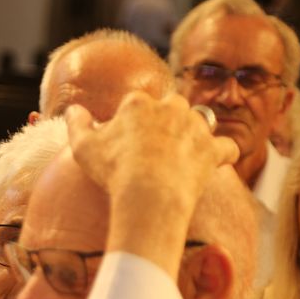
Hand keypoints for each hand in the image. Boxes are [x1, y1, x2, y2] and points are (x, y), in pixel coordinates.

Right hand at [65, 92, 238, 275]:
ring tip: (180, 158)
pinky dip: (222, 153)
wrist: (149, 194)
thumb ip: (76, 124)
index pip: (137, 105)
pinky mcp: (212, 150)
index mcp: (139, 103)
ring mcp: (195, 127)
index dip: (132, 124)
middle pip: (171, 107)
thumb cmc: (114, 171)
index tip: (127, 144)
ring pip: (198, 123)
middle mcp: (171, 107)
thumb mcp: (83, 148)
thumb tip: (73, 110)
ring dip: (192, 135)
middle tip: (154, 150)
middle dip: (165, 123)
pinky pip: (226, 147)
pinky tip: (214, 162)